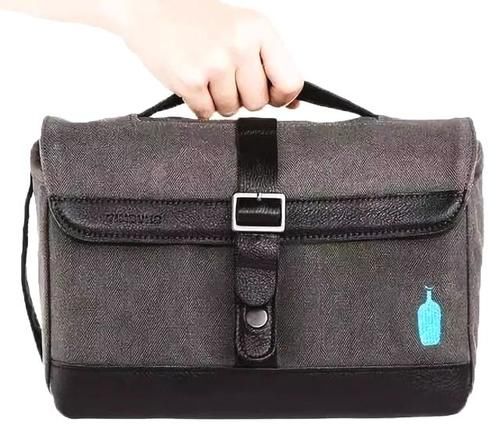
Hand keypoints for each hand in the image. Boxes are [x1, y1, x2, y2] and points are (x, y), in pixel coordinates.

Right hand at [117, 0, 302, 117]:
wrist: (151, 8)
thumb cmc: (198, 21)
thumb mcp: (243, 31)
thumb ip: (270, 65)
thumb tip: (294, 104)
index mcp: (259, 30)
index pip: (290, 82)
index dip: (280, 97)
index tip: (269, 95)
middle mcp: (240, 45)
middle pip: (258, 102)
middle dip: (242, 98)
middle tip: (225, 77)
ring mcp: (214, 63)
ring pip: (231, 110)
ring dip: (218, 101)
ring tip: (205, 75)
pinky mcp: (190, 81)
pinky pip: (206, 114)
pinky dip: (199, 105)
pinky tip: (192, 82)